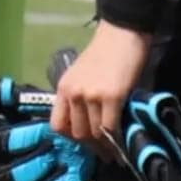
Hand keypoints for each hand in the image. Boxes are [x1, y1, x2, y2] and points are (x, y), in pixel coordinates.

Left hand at [51, 20, 150, 146]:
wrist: (123, 32)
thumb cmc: (105, 52)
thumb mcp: (82, 74)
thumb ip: (80, 96)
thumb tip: (90, 123)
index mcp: (64, 88)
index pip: (57, 125)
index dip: (71, 137)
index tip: (84, 140)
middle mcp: (74, 93)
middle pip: (78, 133)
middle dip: (91, 144)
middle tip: (104, 149)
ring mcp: (91, 96)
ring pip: (95, 133)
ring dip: (106, 144)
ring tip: (115, 148)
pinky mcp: (111, 97)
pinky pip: (111, 128)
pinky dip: (117, 139)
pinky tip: (123, 140)